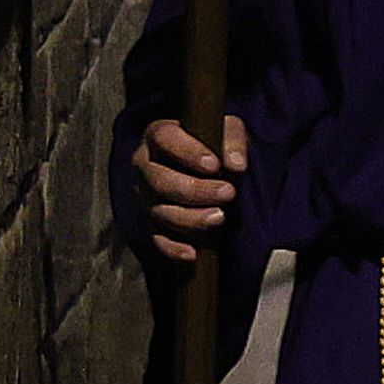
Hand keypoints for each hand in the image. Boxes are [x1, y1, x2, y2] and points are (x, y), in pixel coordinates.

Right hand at [133, 111, 245, 265]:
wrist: (209, 166)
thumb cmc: (214, 143)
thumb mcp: (226, 130)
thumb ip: (232, 141)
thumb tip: (237, 165)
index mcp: (159, 135)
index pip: (165, 139)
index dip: (188, 152)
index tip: (215, 165)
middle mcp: (146, 167)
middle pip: (160, 181)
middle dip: (195, 190)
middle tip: (228, 193)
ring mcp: (147, 198)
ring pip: (161, 212)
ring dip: (191, 218)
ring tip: (220, 217)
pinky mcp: (153, 224)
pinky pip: (158, 240)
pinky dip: (174, 249)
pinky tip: (193, 252)